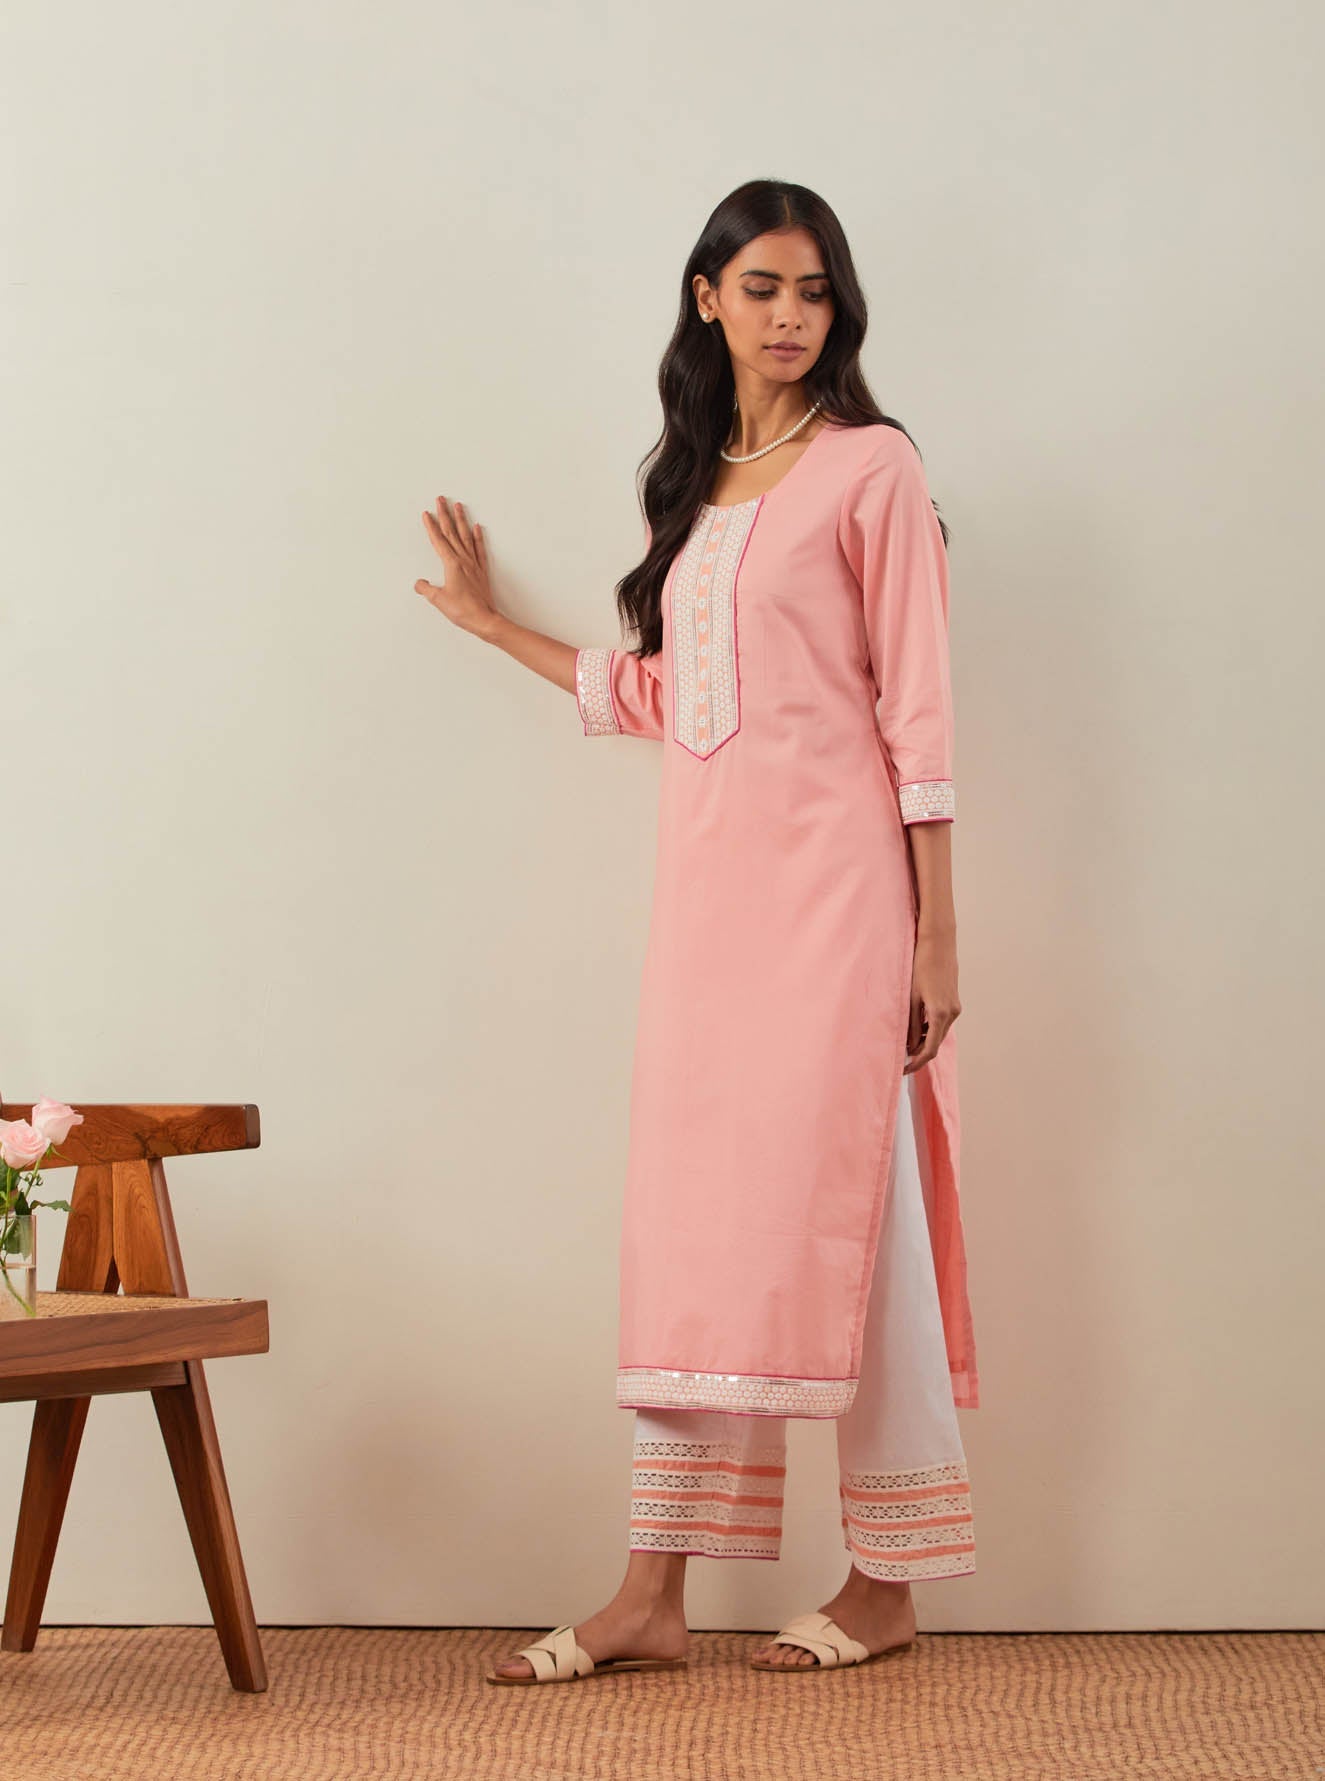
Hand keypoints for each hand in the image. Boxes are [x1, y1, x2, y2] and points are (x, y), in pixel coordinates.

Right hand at [416, 497, 499, 637]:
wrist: (485, 619)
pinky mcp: (481, 571)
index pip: (438, 540)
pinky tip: (477, 528)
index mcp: (452, 564)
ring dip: (461, 520)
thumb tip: (419, 584)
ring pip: (466, 536)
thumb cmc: (463, 610)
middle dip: (445, 514)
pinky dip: (478, 537)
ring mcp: (474, 564)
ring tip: (458, 506)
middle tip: (441, 499)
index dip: (431, 526)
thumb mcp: (438, 600)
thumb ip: (426, 589)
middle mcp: (463, 560)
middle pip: (452, 532)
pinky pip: (479, 549)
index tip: (427, 513)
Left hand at [904, 926, 960, 1072]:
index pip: (929, 1048)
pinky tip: (915, 1026)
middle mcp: (952, 1013)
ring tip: (904, 1042)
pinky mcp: (954, 1002)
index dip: (916, 1062)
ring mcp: (955, 1007)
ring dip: (923, 1040)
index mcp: (940, 1013)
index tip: (903, 1068)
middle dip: (919, 1053)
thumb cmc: (921, 966)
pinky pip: (941, 1022)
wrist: (939, 943)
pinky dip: (929, 1028)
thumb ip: (910, 1023)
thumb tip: (909, 1045)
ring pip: (939, 1032)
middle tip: (901, 1058)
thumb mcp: (911, 997)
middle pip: (935, 1042)